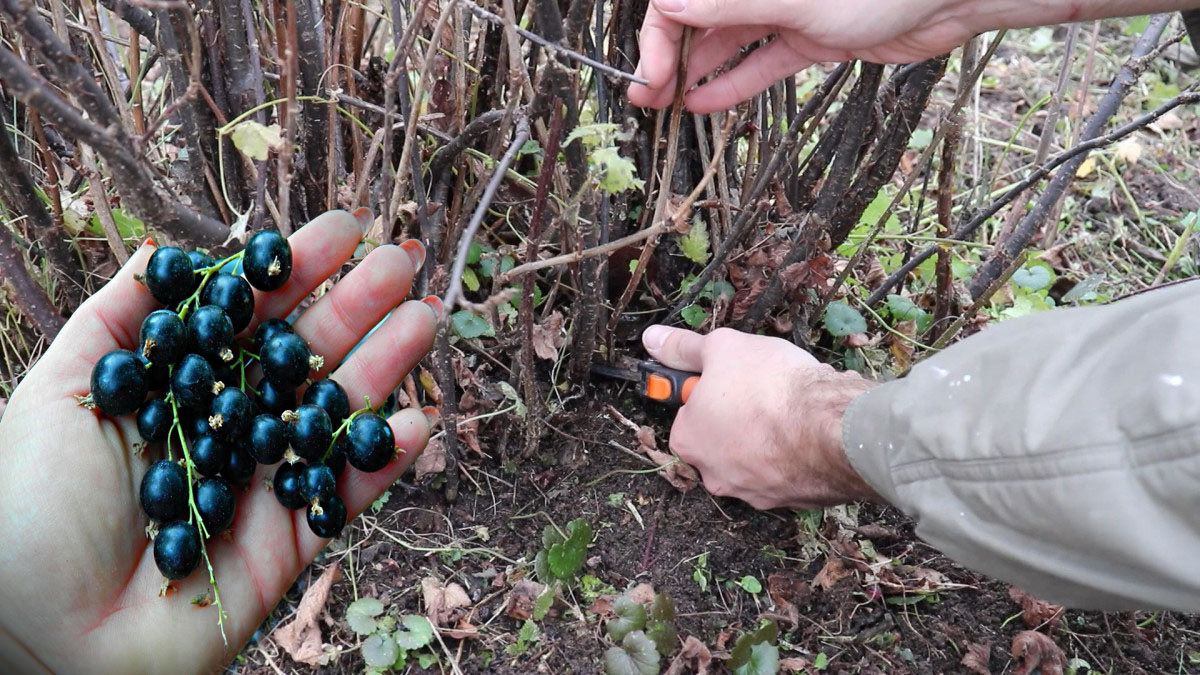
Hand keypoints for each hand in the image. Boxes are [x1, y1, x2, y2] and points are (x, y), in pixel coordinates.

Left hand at [0, 211, 438, 672]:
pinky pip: (344, 500)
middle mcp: (226, 428)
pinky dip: (382, 464)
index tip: (344, 227)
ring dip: (384, 369)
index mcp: (177, 388)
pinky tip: (417, 422)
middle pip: (303, 359)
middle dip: (355, 307)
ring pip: (334, 419)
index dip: (296, 272)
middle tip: (401, 262)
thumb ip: (118, 318)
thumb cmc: (28, 508)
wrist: (34, 636)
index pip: (249, 318)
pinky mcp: (286, 546)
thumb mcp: (62, 392)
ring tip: (426, 318)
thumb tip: (159, 248)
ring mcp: (261, 486)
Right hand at [628, 0, 980, 111]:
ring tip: (668, 107)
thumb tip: (670, 5)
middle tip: (648, 98)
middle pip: (700, 18)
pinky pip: (762, 60)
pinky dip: (735, 82)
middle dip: (670, 56)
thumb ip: (731, 3)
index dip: (660, 36)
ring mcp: (787, 8)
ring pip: (728, 41)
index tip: (650, 75)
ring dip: (696, 73)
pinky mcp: (812, 35)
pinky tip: (705, 103)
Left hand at [641, 325, 880, 509]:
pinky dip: (796, 455)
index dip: (711, 391)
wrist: (830, 427)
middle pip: (721, 440)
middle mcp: (714, 476)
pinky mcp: (791, 501)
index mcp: (688, 442)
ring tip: (793, 410)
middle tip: (765, 391)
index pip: (689, 414)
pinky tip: (811, 431)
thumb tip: (653, 340)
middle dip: (740, 417)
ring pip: (756, 458)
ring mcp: (754, 494)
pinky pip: (788, 472)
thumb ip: (683, 348)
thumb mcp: (721, 348)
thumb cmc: (769, 386)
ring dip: (769, 437)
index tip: (732, 378)